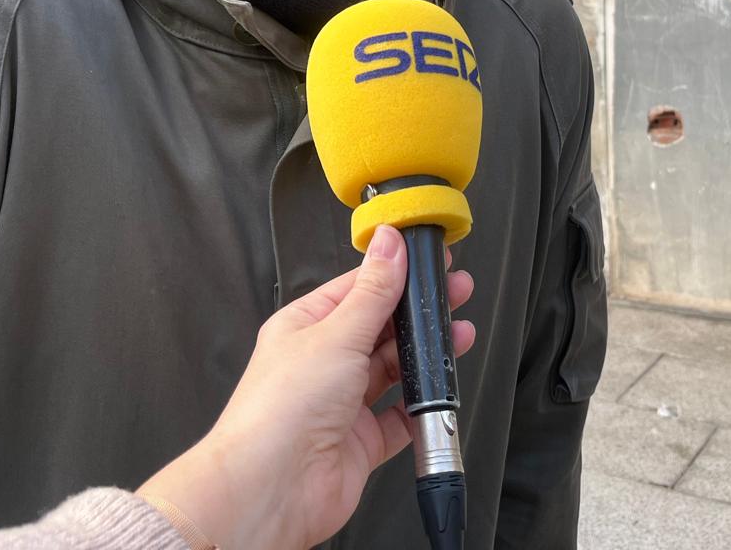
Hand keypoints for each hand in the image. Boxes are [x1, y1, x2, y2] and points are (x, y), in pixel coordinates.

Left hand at [138, 225, 475, 549]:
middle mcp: (323, 363)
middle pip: (381, 327)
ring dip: (425, 354)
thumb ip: (373, 291)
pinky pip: (400, 417)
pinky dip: (421, 405)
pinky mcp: (361, 440)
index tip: (429, 260)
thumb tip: (389, 243)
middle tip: (455, 294)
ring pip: (394, 369)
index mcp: (306, 326)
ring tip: (458, 336)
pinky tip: (438, 390)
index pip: (358, 288)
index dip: (396, 271)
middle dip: (418, 312)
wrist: (272, 488)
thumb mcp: (336, 334)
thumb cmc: (280, 410)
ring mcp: (343, 403)